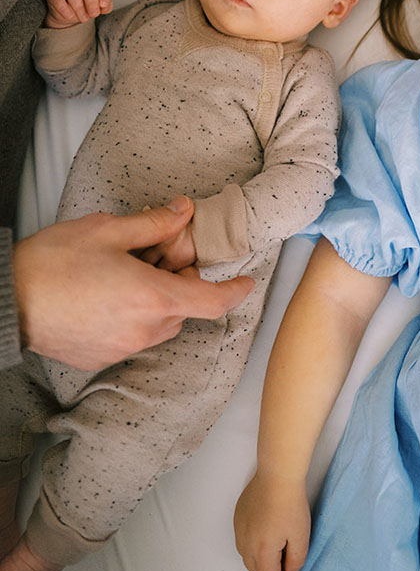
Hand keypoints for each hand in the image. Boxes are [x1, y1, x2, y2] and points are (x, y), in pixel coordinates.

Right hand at [13, 203, 253, 370]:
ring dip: (157, 300)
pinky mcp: (101, 358)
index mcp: (153, 297)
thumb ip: (154, 224)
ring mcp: (122, 348)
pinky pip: (133, 336)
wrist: (7, 301)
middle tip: (156, 253)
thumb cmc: (55, 263)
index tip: (246, 282)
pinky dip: (133, 316)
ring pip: (160, 323)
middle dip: (180, 281)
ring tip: (128, 272)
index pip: (212, 302)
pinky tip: (108, 294)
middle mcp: (144, 330)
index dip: (235, 291)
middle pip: (184, 308)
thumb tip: (184, 212)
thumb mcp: (108, 230)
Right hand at [43, 0, 111, 28]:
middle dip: (91, 2)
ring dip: (79, 8)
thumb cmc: (86, 6)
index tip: (103, 6)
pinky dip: (66, 11)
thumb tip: (104, 7)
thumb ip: (105, 6)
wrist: (67, 13)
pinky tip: (71, 16)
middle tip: (93, 14)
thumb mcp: (98, 6)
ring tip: (83, 18)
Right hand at [234, 472, 310, 570]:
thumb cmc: (291, 504)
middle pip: (255, 570)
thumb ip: (296, 560)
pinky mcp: (237, 517)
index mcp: (261, 551)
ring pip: (247, 556)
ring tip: (277, 547)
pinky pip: (242, 539)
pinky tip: (266, 531)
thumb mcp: (301, 536)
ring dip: (260, 559)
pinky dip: (253, 544)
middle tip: (286, 562)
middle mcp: (245, 544)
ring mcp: (239, 530)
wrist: (277, 475)